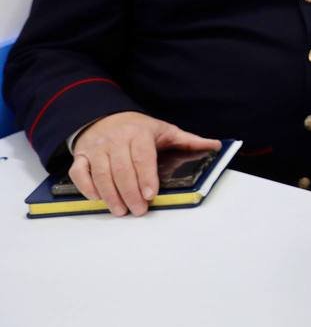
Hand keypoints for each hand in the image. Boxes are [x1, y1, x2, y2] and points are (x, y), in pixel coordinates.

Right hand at [69, 111, 220, 215]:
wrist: (104, 116)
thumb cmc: (138, 128)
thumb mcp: (165, 130)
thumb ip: (189, 140)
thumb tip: (215, 145)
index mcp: (139, 132)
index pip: (142, 157)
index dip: (146, 177)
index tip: (150, 194)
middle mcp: (115, 139)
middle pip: (121, 169)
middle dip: (130, 192)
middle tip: (138, 210)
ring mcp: (96, 148)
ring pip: (101, 173)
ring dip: (110, 195)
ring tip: (120, 210)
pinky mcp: (81, 156)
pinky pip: (80, 173)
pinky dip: (87, 188)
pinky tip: (97, 199)